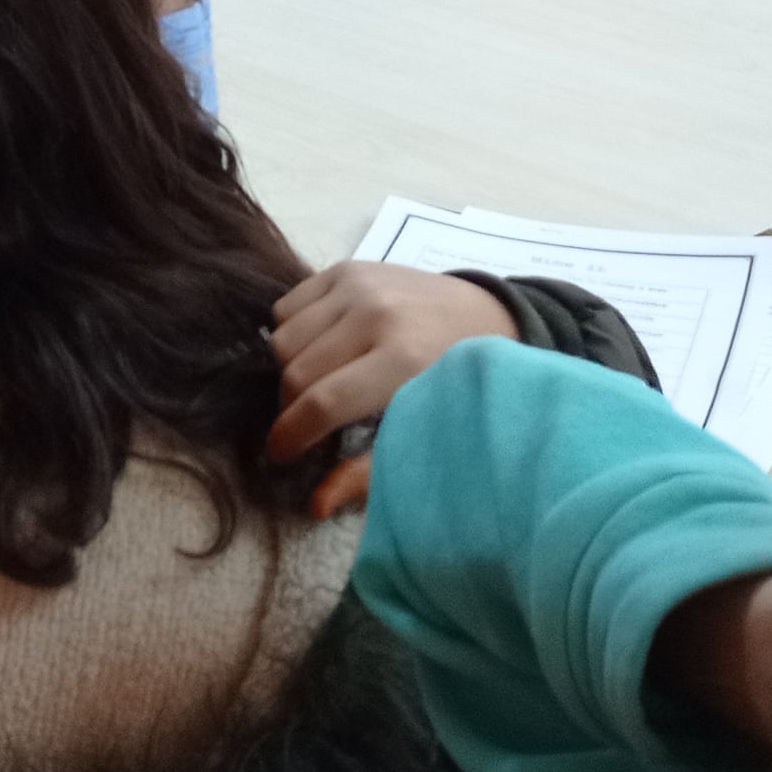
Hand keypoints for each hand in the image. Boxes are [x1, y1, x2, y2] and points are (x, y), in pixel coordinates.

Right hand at [264, 262, 515, 488]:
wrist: (490, 316)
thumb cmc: (459, 384)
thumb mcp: (426, 431)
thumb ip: (368, 470)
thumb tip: (314, 505)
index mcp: (403, 359)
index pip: (322, 402)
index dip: (291, 435)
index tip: (281, 455)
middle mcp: (377, 314)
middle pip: (295, 371)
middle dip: (290, 407)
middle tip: (306, 422)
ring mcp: (359, 284)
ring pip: (282, 337)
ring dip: (289, 368)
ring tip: (317, 382)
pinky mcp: (346, 266)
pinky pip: (287, 305)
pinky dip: (293, 331)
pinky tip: (321, 347)